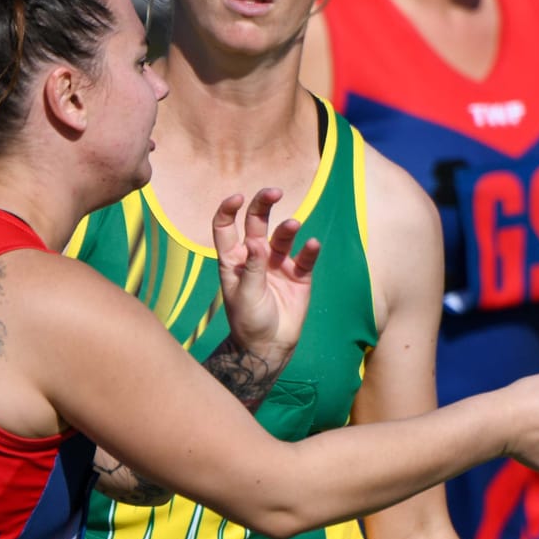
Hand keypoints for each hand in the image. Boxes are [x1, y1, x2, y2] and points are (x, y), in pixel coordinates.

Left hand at [213, 188, 319, 362]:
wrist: (269, 346)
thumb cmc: (248, 321)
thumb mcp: (244, 295)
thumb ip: (251, 268)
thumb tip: (256, 242)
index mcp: (234, 259)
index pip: (226, 226)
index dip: (229, 209)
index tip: (238, 198)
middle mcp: (256, 256)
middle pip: (257, 222)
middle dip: (263, 204)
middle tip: (274, 191)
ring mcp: (278, 264)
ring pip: (283, 236)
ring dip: (288, 228)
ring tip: (293, 225)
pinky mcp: (299, 275)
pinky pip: (305, 257)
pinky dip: (309, 250)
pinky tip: (312, 244)